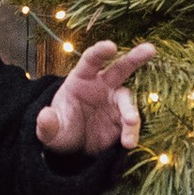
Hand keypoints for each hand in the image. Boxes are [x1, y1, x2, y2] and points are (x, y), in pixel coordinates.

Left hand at [36, 37, 155, 159]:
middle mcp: (102, 86)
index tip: (111, 46)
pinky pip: (130, 124)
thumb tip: (44, 117)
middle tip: (149, 49)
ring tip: (130, 122)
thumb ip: (47, 124)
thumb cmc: (60, 129)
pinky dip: (131, 132)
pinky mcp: (122, 121)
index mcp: (81, 79)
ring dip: (130, 111)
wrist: (72, 148)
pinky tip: (128, 143)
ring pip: (127, 100)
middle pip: (120, 68)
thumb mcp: (50, 130)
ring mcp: (114, 103)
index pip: (91, 60)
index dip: (100, 51)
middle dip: (135, 58)